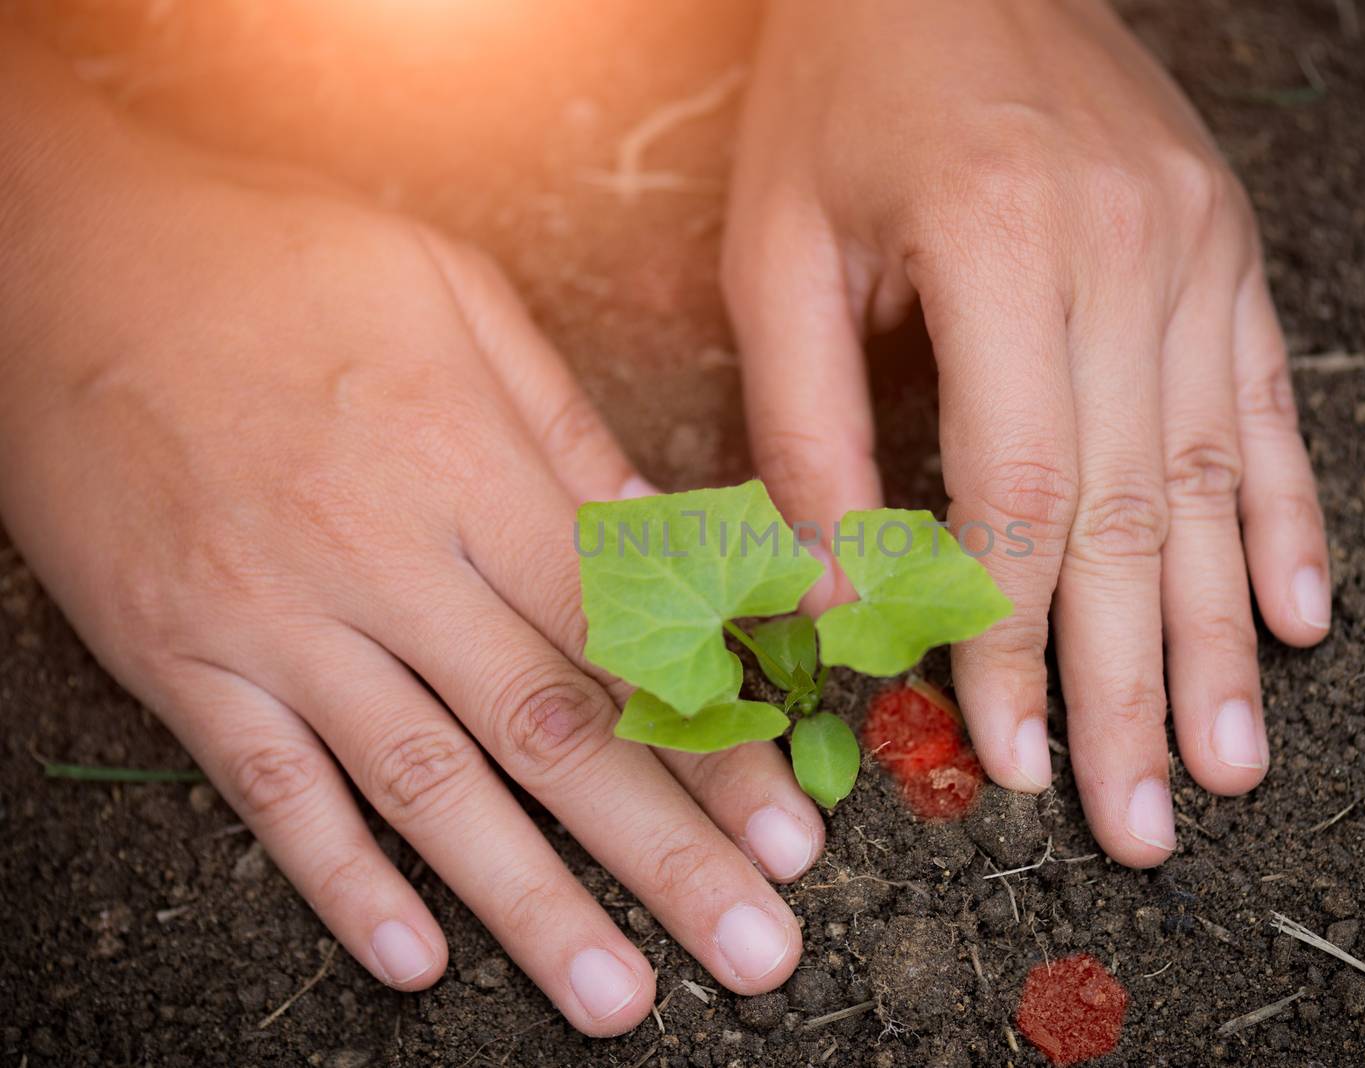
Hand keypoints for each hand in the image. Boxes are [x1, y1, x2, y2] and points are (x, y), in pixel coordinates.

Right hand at [0, 70, 819, 1034]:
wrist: (71, 255)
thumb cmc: (282, 259)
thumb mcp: (457, 297)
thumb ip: (567, 432)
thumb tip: (668, 536)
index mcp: (469, 467)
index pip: (624, 635)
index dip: (715, 741)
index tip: (786, 830)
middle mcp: (384, 560)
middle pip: (550, 732)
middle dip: (665, 852)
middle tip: (753, 950)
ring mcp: (277, 620)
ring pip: (426, 787)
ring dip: (531, 904)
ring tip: (617, 996)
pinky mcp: (181, 657)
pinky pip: (269, 789)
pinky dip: (340, 879)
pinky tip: (412, 960)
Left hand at [722, 0, 1329, 865]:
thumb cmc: (840, 89)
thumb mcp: (778, 250)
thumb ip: (804, 433)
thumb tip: (830, 601)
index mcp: (1003, 244)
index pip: (1016, 499)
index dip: (1009, 644)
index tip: (1005, 757)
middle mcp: (1127, 249)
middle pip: (1132, 516)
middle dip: (1130, 685)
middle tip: (1143, 818)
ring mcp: (1197, 246)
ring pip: (1216, 481)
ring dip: (1221, 636)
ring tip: (1232, 759)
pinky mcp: (1225, 245)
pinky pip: (1266, 404)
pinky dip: (1287, 518)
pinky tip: (1300, 615)